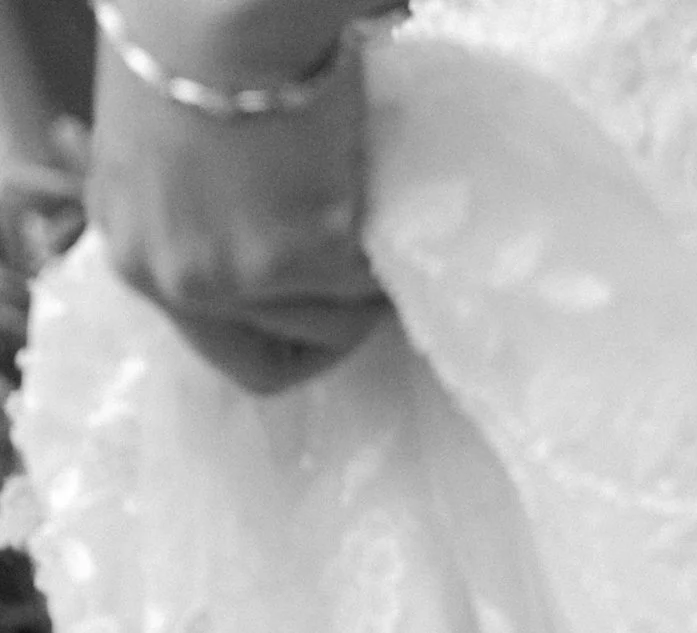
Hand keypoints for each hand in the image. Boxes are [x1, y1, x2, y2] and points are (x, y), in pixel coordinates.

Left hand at [87, 1, 385, 393]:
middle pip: (285, 352)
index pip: (229, 355)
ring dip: (365, 270)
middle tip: (365, 261)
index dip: (292, 340)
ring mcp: (235, 274)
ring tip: (364, 201)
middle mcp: (173, 278)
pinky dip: (384, 237)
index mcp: (133, 251)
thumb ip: (204, 218)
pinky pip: (369, 279)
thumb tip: (275, 258)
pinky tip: (370, 180)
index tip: (329, 306)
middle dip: (337, 313)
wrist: (224, 0)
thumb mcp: (170, 155)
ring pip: (339, 319)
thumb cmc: (196, 43)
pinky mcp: (297, 255)